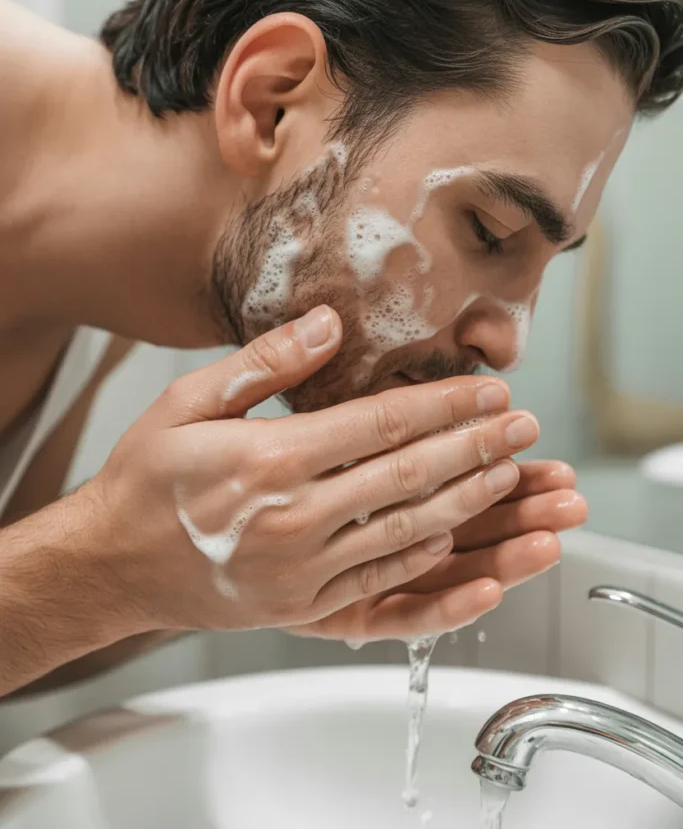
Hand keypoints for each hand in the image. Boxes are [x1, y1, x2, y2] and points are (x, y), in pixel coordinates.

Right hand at [90, 305, 538, 636]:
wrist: (110, 565)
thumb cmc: (146, 480)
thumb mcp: (187, 402)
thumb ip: (264, 363)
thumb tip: (328, 323)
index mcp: (270, 460)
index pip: (381, 424)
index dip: (444, 404)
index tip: (488, 390)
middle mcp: (294, 519)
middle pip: (410, 477)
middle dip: (477, 447)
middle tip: (524, 426)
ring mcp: (302, 571)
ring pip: (409, 531)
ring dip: (470, 501)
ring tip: (512, 475)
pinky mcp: (302, 607)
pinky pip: (382, 581)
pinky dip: (429, 558)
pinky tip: (460, 535)